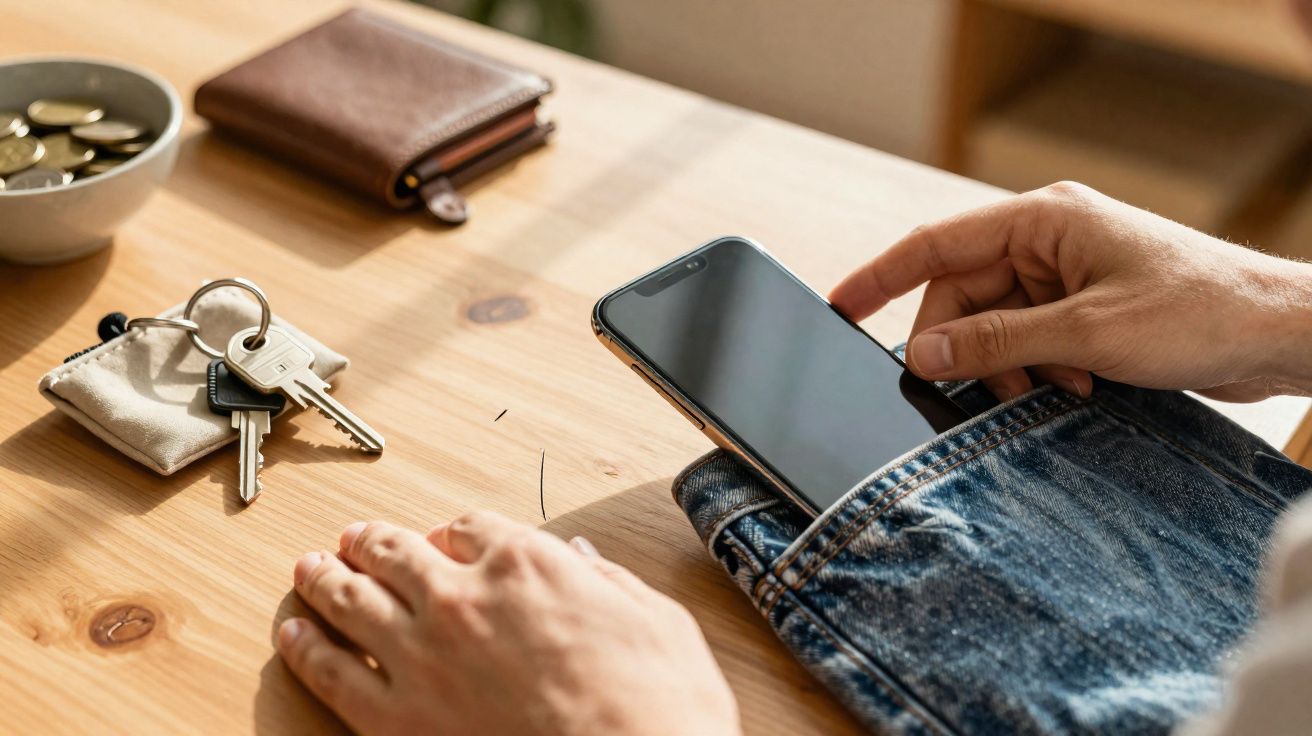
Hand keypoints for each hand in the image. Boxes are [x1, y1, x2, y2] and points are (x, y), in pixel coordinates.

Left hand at [277, 513, 740, 735]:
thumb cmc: (657, 708)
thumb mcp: (656, 620)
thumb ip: (607, 581)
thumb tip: (581, 561)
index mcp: (527, 564)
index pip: (470, 527)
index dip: (452, 532)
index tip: (445, 539)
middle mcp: (463, 599)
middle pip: (397, 554)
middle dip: (371, 542)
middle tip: (352, 539)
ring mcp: (423, 658)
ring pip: (353, 601)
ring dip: (326, 579)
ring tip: (308, 569)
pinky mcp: (399, 719)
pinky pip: (333, 673)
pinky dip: (307, 648)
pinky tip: (294, 635)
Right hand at [830, 182, 1311, 401]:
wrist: (1277, 335)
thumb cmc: (1198, 311)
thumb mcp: (1086, 332)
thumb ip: (997, 341)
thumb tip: (924, 354)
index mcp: (1042, 220)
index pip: (936, 244)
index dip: (880, 277)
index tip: (838, 306)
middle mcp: (1048, 240)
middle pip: (962, 296)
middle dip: (966, 349)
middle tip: (977, 392)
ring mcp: (1066, 273)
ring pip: (993, 325)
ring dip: (1009, 367)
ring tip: (1052, 390)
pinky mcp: (1085, 306)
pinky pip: (1028, 339)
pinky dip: (1036, 370)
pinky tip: (1071, 389)